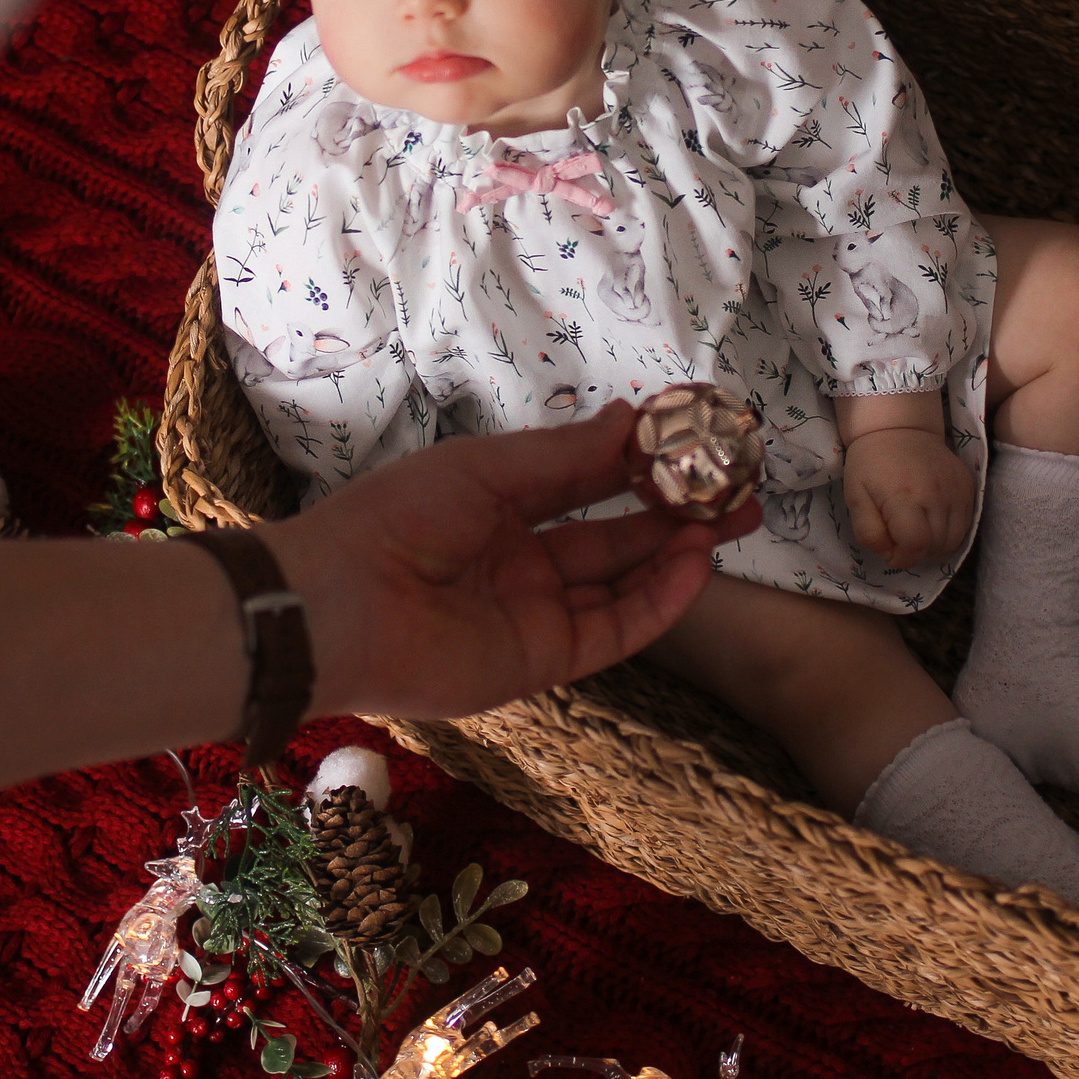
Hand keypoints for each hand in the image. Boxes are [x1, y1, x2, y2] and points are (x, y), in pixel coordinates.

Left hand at [270, 404, 757, 720]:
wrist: (343, 604)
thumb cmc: (399, 518)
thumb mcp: (486, 469)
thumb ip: (565, 456)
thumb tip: (632, 418)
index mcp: (497, 507)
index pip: (583, 480)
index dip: (638, 461)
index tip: (695, 436)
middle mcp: (520, 561)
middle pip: (614, 535)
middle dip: (675, 512)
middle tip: (736, 488)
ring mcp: (533, 613)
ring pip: (622, 584)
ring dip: (676, 553)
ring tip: (727, 522)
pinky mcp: (542, 660)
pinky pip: (614, 631)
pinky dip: (659, 601)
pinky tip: (696, 564)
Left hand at [843, 426, 975, 570]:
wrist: (900, 427)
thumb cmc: (870, 463)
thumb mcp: (855, 496)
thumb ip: (868, 531)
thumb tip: (888, 554)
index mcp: (904, 496)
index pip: (915, 545)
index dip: (902, 559)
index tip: (891, 551)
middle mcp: (936, 494)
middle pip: (936, 547)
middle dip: (917, 554)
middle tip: (901, 540)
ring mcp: (957, 489)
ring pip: (955, 540)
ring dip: (935, 546)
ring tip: (917, 532)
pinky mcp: (969, 485)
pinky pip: (967, 524)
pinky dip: (951, 532)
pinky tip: (933, 521)